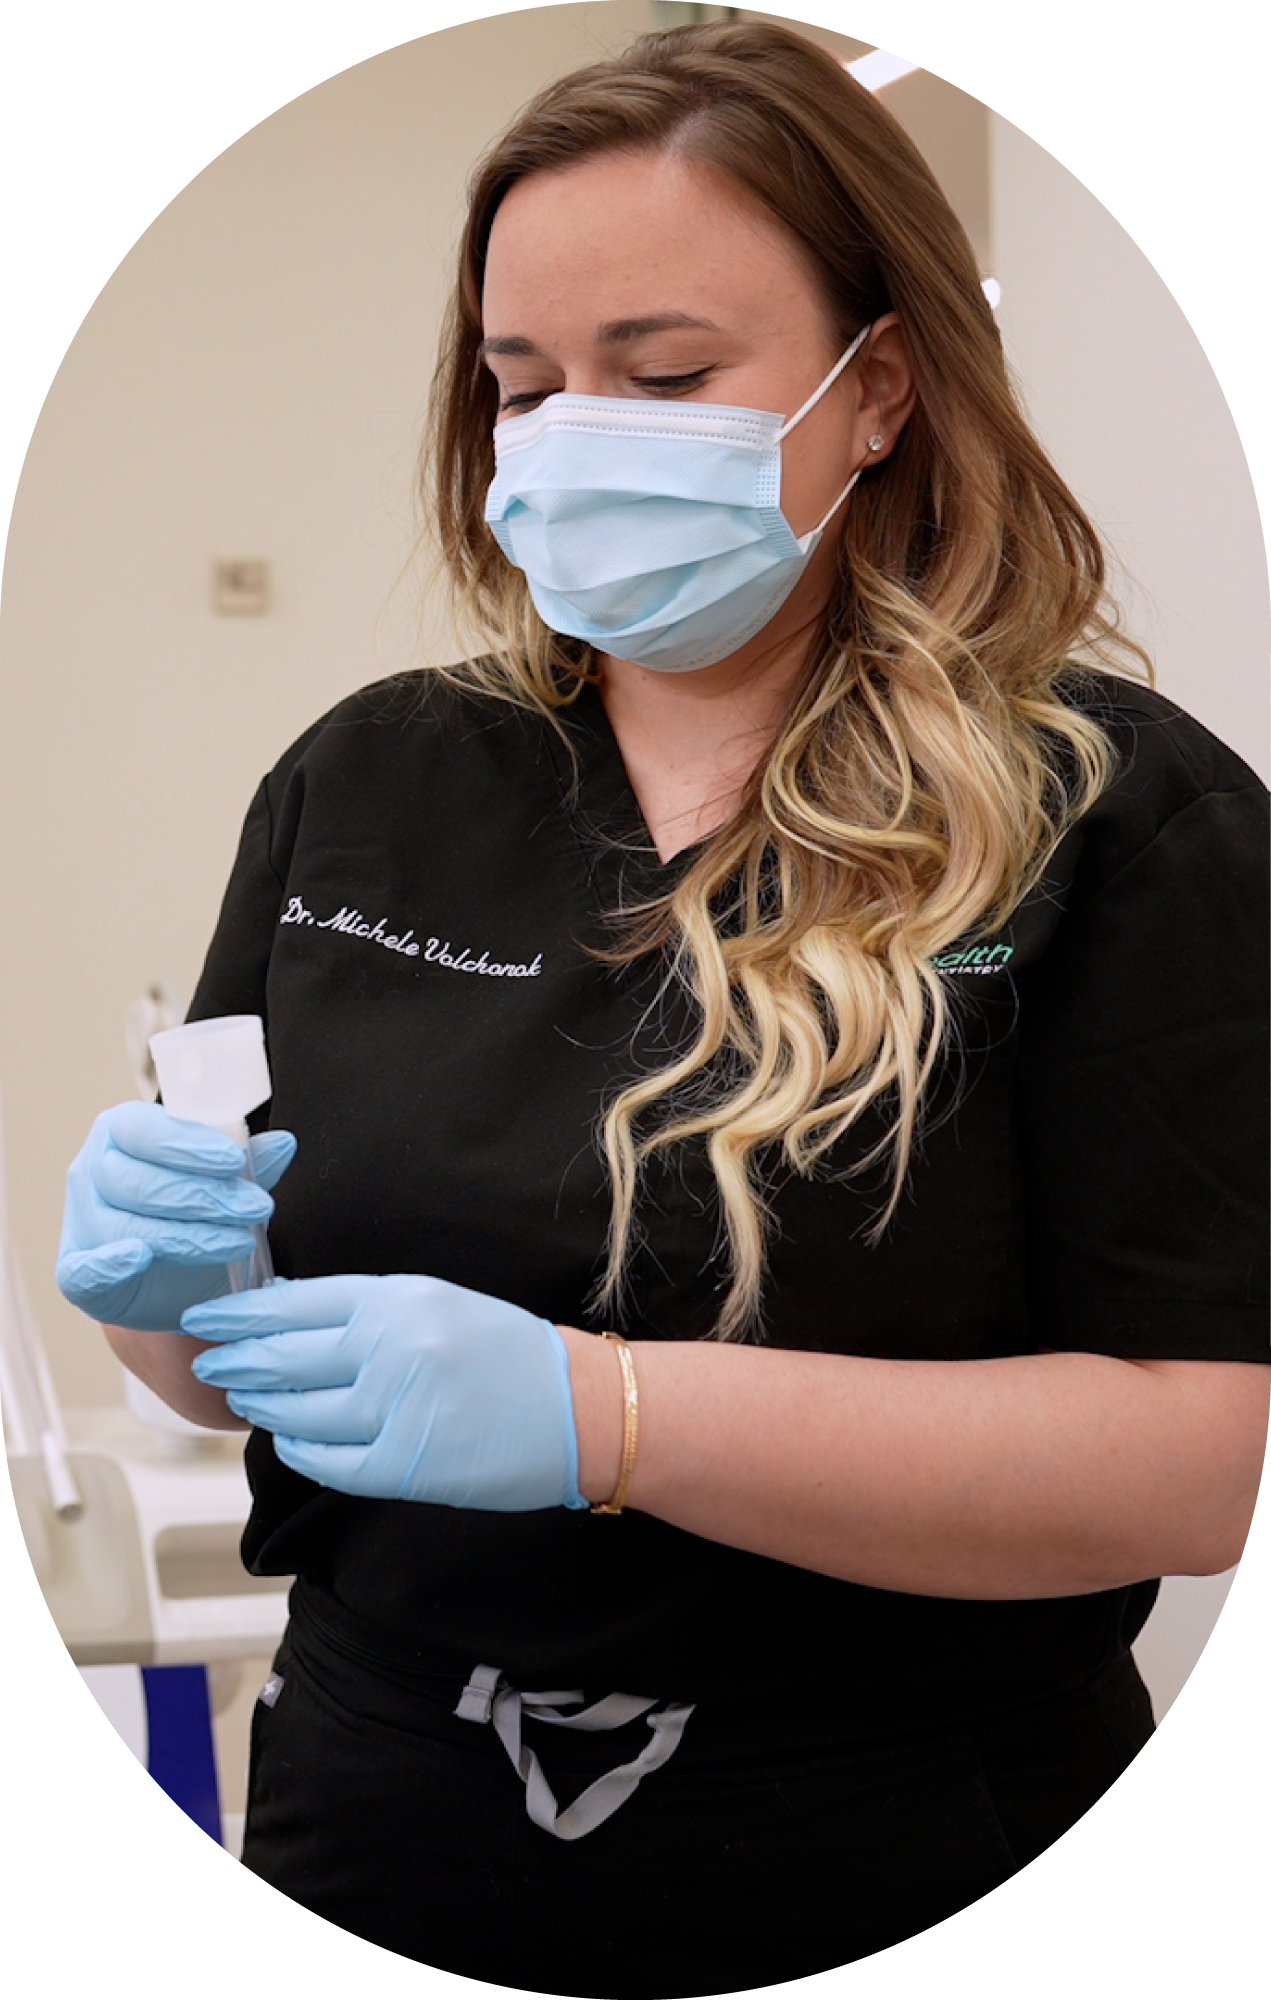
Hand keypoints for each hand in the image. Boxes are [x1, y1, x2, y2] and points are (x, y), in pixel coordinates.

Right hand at [56, 1101, 295, 1329]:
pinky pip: (81, 1270)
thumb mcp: (226, 1186)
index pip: (144, 1129)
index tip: (234, 1162)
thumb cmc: (195, 1217)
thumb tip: (282, 1143)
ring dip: (185, 1235)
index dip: (188, 1145)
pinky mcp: (75, 1274)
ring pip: (123, 1226)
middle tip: (255, 1208)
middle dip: (202, 1196)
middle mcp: (92, 1172)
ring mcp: (80, 1223)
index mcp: (122, 1134)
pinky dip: (109, 1264)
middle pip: (137, 1180)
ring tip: (237, 1242)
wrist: (176, 1281)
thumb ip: (249, 1165)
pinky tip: (140, 1257)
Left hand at [182, 1273, 587, 1512]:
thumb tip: (284, 1311)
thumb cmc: (507, 1353)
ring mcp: (396, 1408)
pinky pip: (325, 1460)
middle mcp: (392, 1347)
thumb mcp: (437, 1303)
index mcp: (400, 1298)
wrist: (580, 1407)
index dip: (241, 1312)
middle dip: (235, 1358)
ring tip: (245, 1395)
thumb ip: (366, 1308)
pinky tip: (291, 1437)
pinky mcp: (404, 1465)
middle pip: (283, 1355)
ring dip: (261, 1403)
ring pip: (296, 1409)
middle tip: (208, 1358)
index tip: (207, 1315)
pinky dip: (298, 1448)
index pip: (295, 1301)